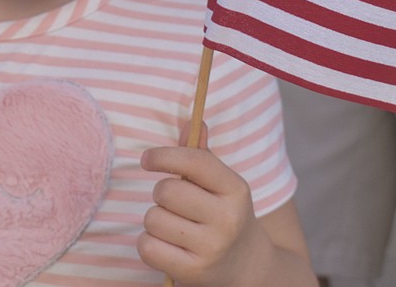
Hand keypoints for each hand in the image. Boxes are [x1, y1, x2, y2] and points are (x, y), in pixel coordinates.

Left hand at [137, 141, 269, 286]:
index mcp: (235, 189)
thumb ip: (202, 155)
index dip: (164, 155)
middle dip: (161, 193)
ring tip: (174, 226)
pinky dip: (148, 243)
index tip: (147, 159)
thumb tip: (192, 123)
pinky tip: (166, 245)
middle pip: (167, 191)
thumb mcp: (222, 185)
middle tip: (173, 203)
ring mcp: (211, 248)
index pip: (194, 161)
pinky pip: (147, 246)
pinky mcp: (193, 272)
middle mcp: (227, 219)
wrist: (248, 267)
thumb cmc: (224, 215)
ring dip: (155, 219)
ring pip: (153, 218)